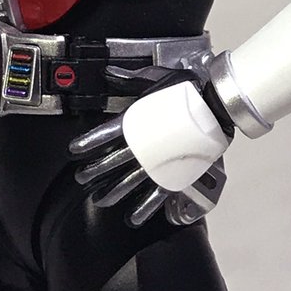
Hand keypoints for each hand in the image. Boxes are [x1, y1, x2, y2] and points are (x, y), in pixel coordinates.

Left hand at [69, 66, 231, 226]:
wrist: (216, 103)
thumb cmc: (186, 88)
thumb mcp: (153, 77)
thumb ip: (128, 78)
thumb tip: (108, 72)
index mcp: (135, 122)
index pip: (104, 136)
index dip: (88, 144)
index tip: (75, 151)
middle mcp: (143, 145)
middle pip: (111, 162)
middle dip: (94, 172)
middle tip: (81, 179)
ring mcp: (158, 162)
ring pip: (129, 182)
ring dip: (113, 192)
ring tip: (100, 200)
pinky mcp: (175, 174)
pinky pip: (156, 196)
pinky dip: (144, 209)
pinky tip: (133, 218)